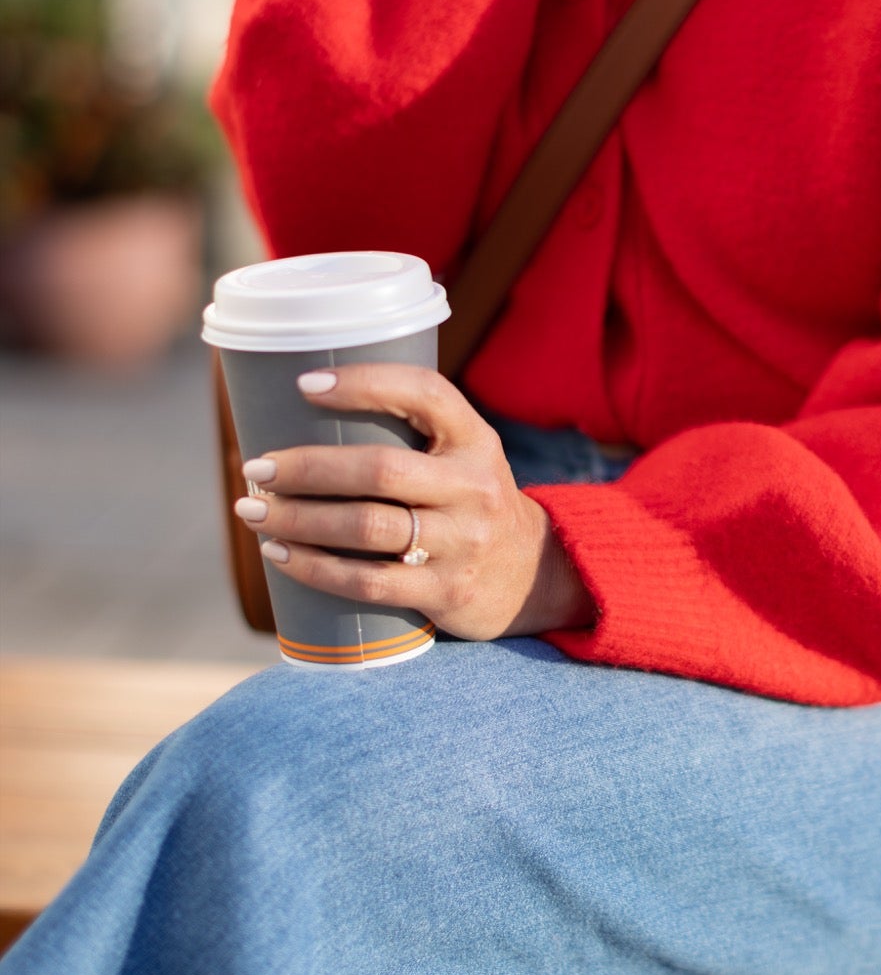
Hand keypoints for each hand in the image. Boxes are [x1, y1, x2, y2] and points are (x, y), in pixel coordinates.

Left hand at [233, 364, 595, 639]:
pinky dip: (315, 569)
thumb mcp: (461, 457)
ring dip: (298, 520)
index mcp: (476, 439)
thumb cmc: (468, 503)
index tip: (305, 385)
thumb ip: (406, 436)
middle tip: (257, 468)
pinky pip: (369, 582)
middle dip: (307, 468)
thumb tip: (295, 413)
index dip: (364, 383)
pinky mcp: (447, 591)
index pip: (424, 393)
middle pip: (379, 469)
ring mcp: (464, 542)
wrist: (532, 577)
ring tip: (254, 512)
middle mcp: (475, 486)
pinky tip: (280, 556)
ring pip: (366, 527)